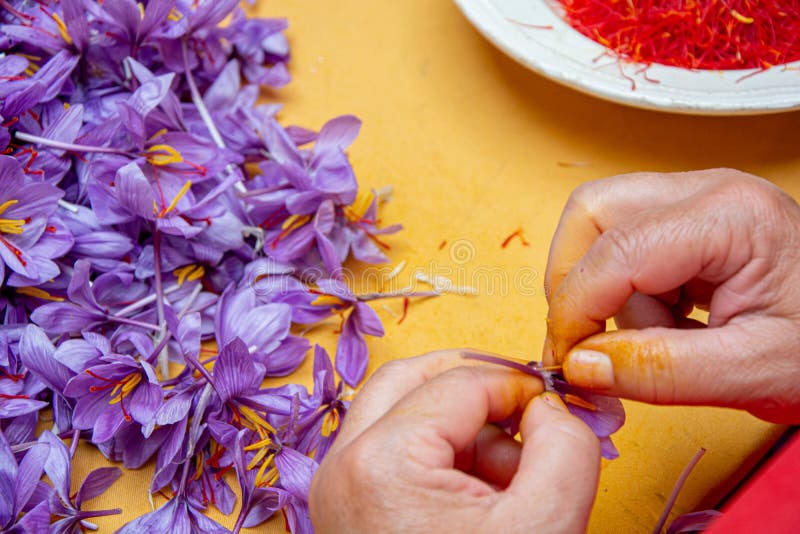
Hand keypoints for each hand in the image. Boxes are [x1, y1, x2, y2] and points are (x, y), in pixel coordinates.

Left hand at [309, 351, 600, 532]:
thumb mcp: (546, 524)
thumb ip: (564, 443)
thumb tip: (549, 406)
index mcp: (380, 463)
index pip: (460, 381)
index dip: (519, 384)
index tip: (558, 406)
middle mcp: (340, 466)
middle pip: (411, 379)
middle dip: (477, 385)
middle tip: (527, 410)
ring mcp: (335, 489)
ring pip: (399, 410)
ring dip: (461, 422)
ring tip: (513, 474)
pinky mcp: (345, 509)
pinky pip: (392, 450)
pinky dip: (441, 454)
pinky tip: (483, 497)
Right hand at [543, 169, 799, 422]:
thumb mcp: (755, 372)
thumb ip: (661, 371)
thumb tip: (580, 365)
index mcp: (730, 216)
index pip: (615, 250)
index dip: (575, 309)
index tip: (567, 363)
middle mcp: (707, 189)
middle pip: (593, 213)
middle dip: (575, 282)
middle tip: (588, 342)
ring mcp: (698, 200)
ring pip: (600, 225)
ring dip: (602, 290)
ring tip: (656, 337)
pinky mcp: (691, 221)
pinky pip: (623, 243)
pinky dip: (624, 291)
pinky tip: (668, 324)